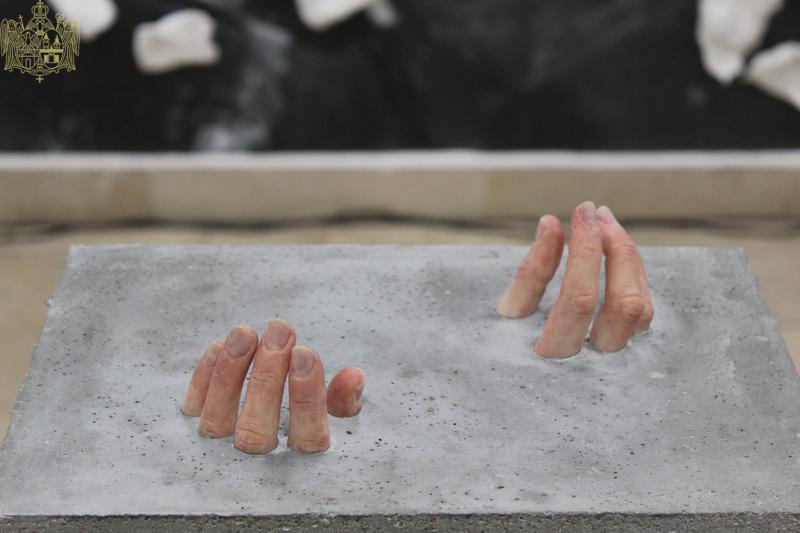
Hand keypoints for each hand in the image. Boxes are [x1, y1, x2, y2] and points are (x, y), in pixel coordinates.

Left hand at [181, 320, 364, 453]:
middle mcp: (255, 467)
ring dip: (231, 371)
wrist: (254, 468)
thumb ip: (342, 402)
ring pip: (218, 419)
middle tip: (280, 331)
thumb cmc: (305, 434)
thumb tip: (354, 375)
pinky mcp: (189, 438)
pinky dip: (204, 376)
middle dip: (269, 375)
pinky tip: (220, 345)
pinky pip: (193, 409)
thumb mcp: (335, 422)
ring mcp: (218, 454)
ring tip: (246, 332)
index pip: (306, 437)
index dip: (306, 396)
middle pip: (257, 428)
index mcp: (299, 467)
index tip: (305, 353)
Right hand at [497, 201, 653, 357]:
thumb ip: (531, 272)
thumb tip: (551, 224)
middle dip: (616, 250)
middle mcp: (595, 372)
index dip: (584, 250)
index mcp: (554, 364)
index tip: (579, 212)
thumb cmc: (506, 359)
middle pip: (624, 303)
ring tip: (606, 226)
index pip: (579, 298)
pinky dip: (633, 277)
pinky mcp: (631, 358)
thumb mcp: (507, 320)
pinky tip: (615, 254)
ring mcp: (618, 367)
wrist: (521, 409)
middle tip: (597, 214)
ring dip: (629, 260)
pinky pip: (643, 314)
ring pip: (642, 309)